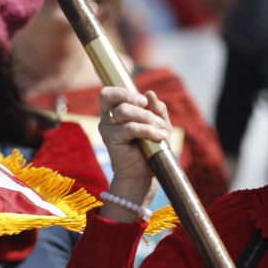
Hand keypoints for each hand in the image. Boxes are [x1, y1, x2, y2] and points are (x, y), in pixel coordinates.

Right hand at [98, 86, 170, 210]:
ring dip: (146, 118)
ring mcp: (106, 128)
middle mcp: (107, 117)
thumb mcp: (159, 125)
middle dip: (137, 102)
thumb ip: (157, 109)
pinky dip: (146, 130)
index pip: (110, 92)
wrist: (144, 175)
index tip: (144, 101)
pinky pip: (129, 128)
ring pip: (124, 111)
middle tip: (152, 112)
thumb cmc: (151, 148)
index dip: (125, 92)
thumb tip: (150, 93)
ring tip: (161, 130)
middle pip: (115, 98)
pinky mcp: (110, 139)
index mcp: (116, 110)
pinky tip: (158, 137)